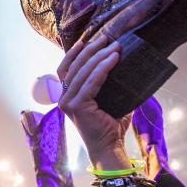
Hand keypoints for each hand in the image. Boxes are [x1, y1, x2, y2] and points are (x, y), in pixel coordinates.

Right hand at [56, 38, 130, 163]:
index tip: (87, 39)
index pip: (66, 69)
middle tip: (107, 39)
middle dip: (91, 50)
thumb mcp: (108, 99)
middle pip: (74, 66)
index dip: (74, 53)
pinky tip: (113, 59)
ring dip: (99, 56)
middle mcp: (63, 98)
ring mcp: (67, 102)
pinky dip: (102, 68)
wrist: (109, 147)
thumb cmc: (111, 126)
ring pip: (82, 71)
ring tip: (115, 47)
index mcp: (67, 96)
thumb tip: (123, 63)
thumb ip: (109, 84)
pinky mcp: (76, 106)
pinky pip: (90, 81)